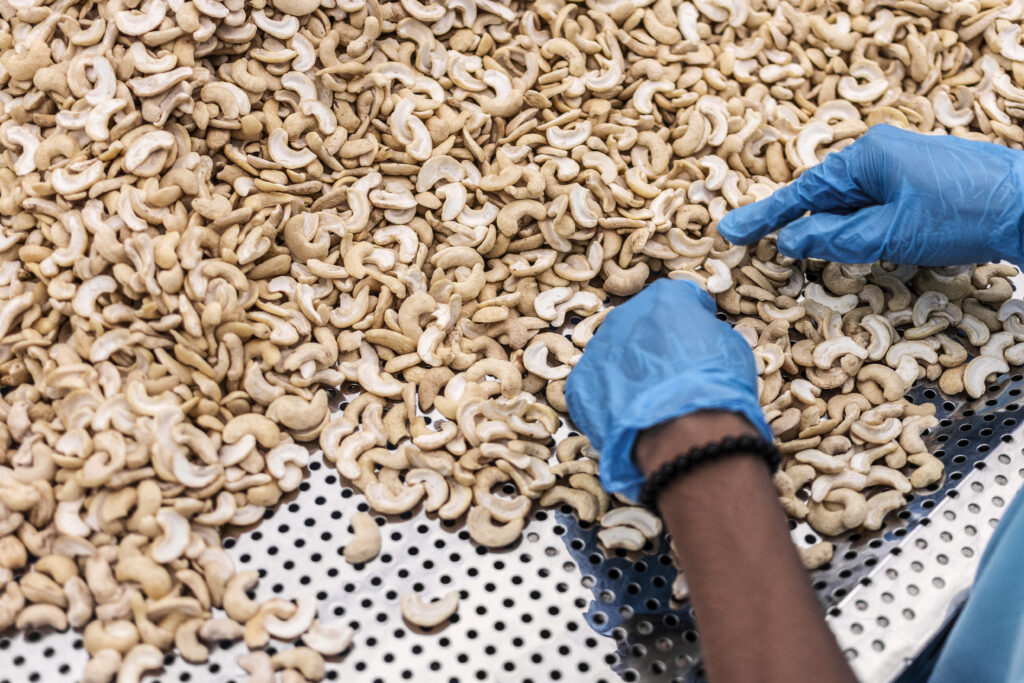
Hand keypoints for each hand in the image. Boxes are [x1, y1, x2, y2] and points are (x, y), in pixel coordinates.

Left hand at [564, 279, 772, 501]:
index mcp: (662, 298)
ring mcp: (598, 351)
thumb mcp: (730, 344)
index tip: (696, 337)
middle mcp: (623, 316)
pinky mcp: (580, 385)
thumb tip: (698, 336)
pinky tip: (631, 415)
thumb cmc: (716, 385)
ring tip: (651, 399)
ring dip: (629, 372)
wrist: (687, 431)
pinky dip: (611, 400)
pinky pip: (596, 387)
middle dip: (652, 345)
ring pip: (614, 356)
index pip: (675, 299)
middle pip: (638, 326)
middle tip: (670, 373)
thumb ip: (706, 330)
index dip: (688, 319)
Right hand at [718, 124, 1023, 265]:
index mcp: (868, 156)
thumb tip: (791, 241)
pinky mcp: (924, 184)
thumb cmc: (964, 215)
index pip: (803, 192)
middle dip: (794, 222)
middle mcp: (883, 154)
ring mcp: (906, 167)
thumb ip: (833, 239)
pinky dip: (860, 226)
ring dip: (831, 229)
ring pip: (852, 203)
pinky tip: (858, 245)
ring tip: (804, 250)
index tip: (731, 232)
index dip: (765, 217)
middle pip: (825, 195)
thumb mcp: (888, 235)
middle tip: (749, 240)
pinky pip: (877, 205)